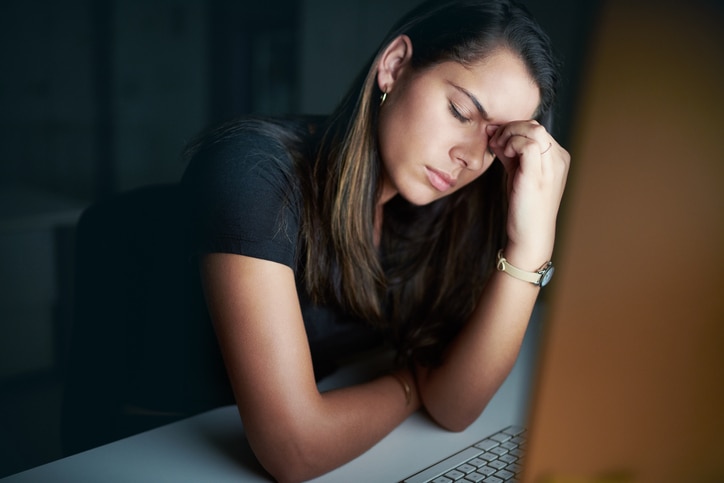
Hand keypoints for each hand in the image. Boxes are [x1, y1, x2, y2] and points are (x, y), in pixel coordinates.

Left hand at [487, 121, 569, 267]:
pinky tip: (504, 155)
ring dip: (510, 134)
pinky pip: (529, 143)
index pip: (536, 129)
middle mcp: (559, 159)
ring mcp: (552, 166)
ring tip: (499, 148)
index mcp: (557, 158)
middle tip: (495, 142)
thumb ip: (510, 154)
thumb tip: (495, 135)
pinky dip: (512, 143)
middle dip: (510, 129)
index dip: (514, 130)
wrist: (530, 234)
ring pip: (534, 129)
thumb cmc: (523, 206)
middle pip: (535, 126)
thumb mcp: (517, 173)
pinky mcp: (540, 174)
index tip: (497, 141)